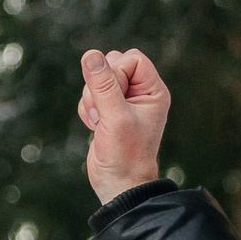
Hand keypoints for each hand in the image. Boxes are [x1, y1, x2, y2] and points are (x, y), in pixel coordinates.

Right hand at [77, 48, 170, 203]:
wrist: (119, 184)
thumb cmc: (125, 154)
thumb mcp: (115, 117)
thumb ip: (103, 85)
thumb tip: (90, 54)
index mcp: (153, 91)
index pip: (131, 58)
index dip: (117, 71)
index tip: (114, 96)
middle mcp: (140, 93)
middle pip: (112, 64)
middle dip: (100, 86)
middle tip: (106, 112)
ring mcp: (123, 102)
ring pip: (97, 80)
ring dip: (92, 100)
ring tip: (101, 123)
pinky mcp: (108, 111)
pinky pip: (90, 95)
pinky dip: (87, 109)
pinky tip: (96, 127)